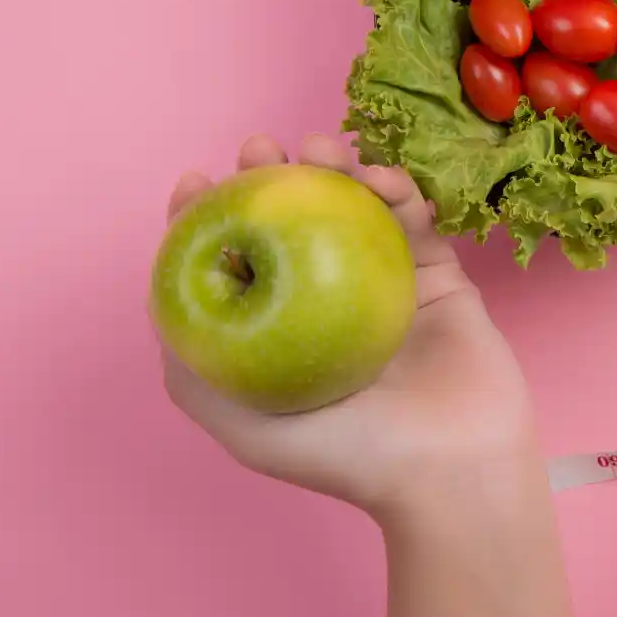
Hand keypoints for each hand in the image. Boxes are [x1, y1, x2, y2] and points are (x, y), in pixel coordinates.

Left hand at [161, 134, 540, 519]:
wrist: (454, 467)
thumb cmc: (350, 457)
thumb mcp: (247, 429)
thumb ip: (195, 376)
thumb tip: (163, 305)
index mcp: (284, 338)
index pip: (237, 263)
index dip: (210, 217)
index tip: (198, 180)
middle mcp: (330, 306)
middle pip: (296, 223)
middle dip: (273, 177)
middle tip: (261, 149)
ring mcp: (388, 287)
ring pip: (357, 211)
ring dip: (338, 169)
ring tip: (323, 149)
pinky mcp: (440, 279)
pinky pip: (418, 222)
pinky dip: (401, 192)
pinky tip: (383, 180)